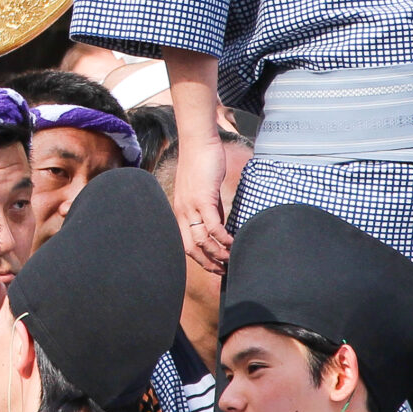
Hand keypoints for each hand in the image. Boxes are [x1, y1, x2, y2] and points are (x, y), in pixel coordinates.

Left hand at [174, 130, 231, 273]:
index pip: (185, 243)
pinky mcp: (203, 198)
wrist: (198, 142)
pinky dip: (224, 238)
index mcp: (179, 211)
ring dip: (217, 253)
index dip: (199, 258)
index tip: (213, 266)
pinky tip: (233, 242)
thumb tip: (220, 226)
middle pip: (190, 247)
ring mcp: (191, 206)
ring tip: (231, 259)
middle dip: (206, 263)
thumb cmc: (201, 163)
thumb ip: (210, 209)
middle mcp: (181, 211)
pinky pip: (213, 226)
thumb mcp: (204, 192)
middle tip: (222, 270)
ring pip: (202, 240)